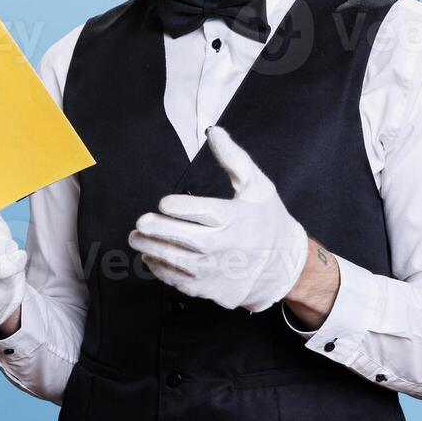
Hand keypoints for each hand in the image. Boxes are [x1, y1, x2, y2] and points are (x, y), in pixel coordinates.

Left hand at [128, 126, 309, 312]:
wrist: (284, 265)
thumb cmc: (267, 220)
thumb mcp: (257, 186)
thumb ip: (233, 159)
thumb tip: (214, 132)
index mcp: (234, 218)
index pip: (203, 212)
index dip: (180, 207)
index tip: (164, 203)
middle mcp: (223, 246)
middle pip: (184, 238)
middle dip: (158, 230)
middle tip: (140, 223)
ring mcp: (215, 270)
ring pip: (177, 261)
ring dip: (152, 250)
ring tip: (136, 238)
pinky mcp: (210, 287)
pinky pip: (180, 281)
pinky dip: (162, 271)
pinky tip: (151, 258)